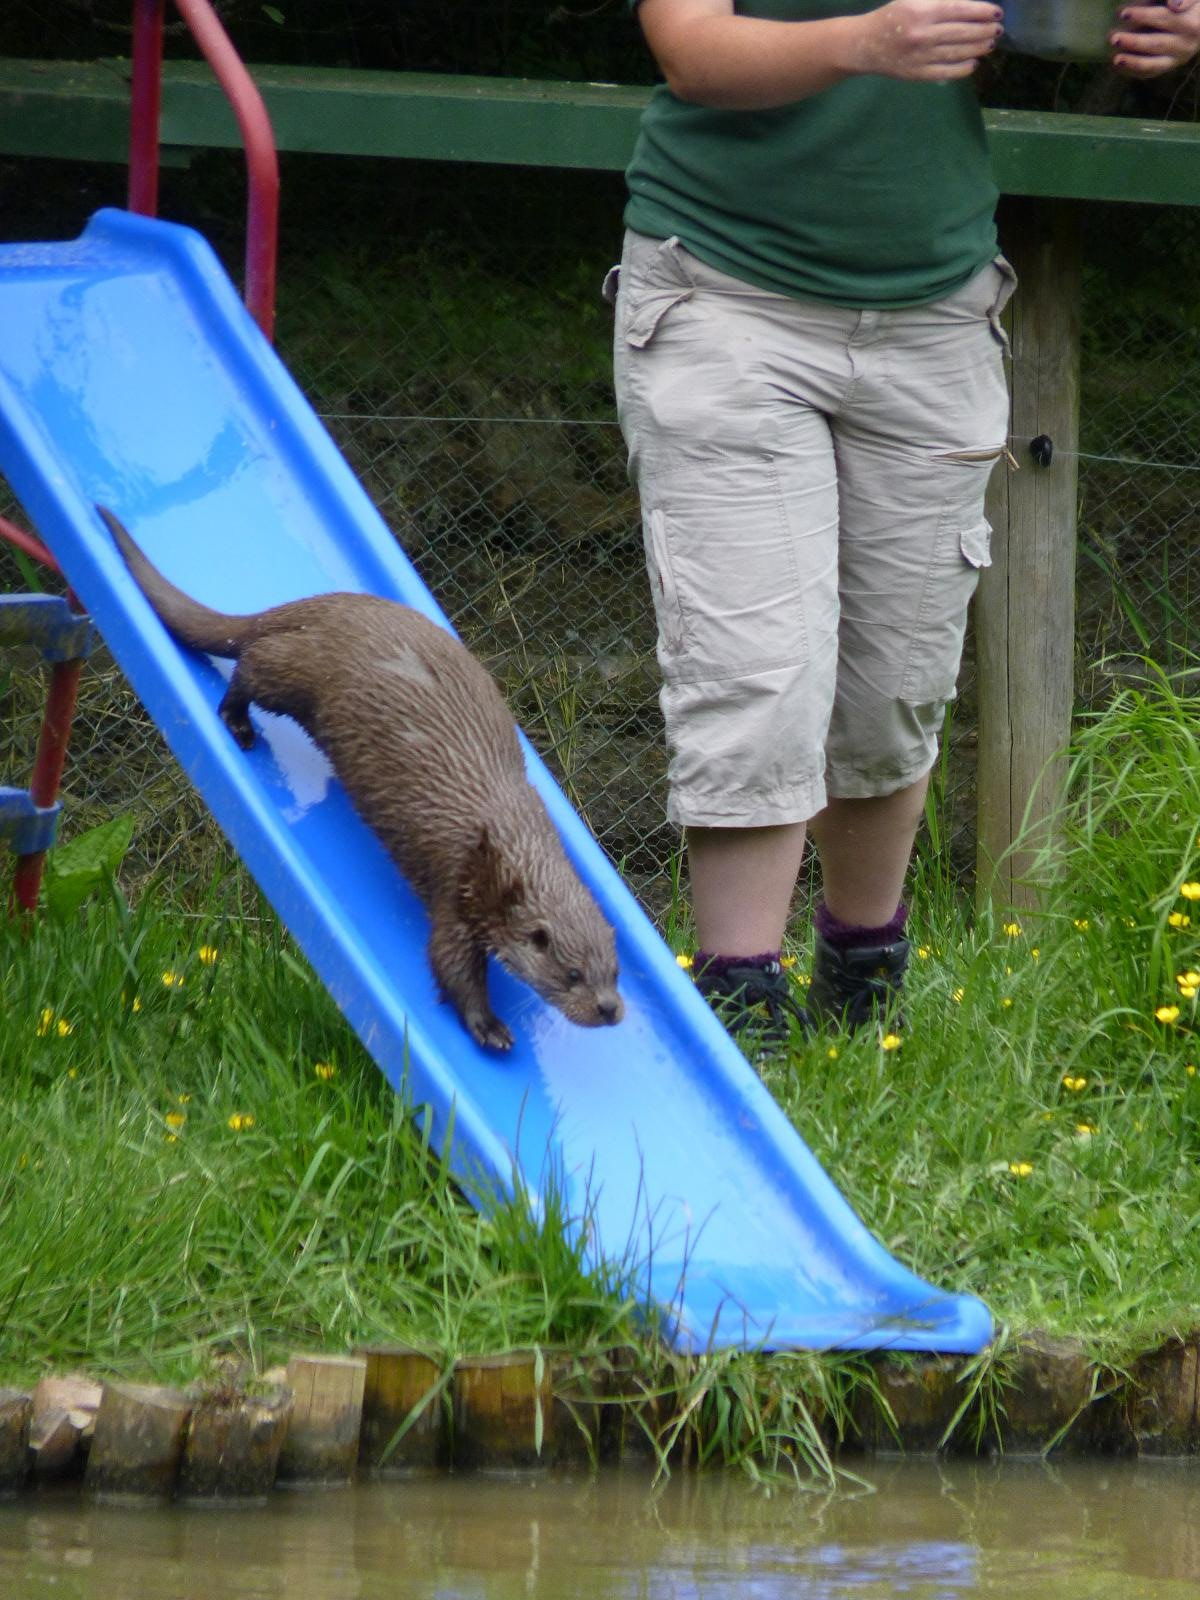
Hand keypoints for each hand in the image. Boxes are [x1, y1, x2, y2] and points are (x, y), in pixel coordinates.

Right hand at [856, 0, 1004, 80]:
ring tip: (990, 43)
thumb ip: (939, 0)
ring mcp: (920, 57)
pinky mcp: (917, 74)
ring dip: (978, 48)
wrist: (865, 45)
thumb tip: (967, 5)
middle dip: (984, 30)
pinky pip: (946, 72)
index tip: (997, 12)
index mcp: (921, 11)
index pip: (959, 10)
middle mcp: (923, 34)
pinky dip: (963, 69)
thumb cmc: (892, 17)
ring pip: (957, 53)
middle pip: (962, 32)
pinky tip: (974, 63)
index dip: (981, 11)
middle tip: (998, 29)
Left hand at [1111, 0, 1199, 74]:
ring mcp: (1176, 59)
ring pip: (1152, 64)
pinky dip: (1131, 70)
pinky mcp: (1167, 66)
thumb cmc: (1187, 7)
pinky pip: (1147, 72)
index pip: (1164, 18)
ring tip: (1115, 58)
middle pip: (1156, 43)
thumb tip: (1173, 5)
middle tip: (1113, 38)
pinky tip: (1116, 66)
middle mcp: (1185, 44)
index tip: (1123, 14)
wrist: (1197, 24)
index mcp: (1191, 24)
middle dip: (1133, 42)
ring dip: (1132, 62)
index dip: (1143, 16)